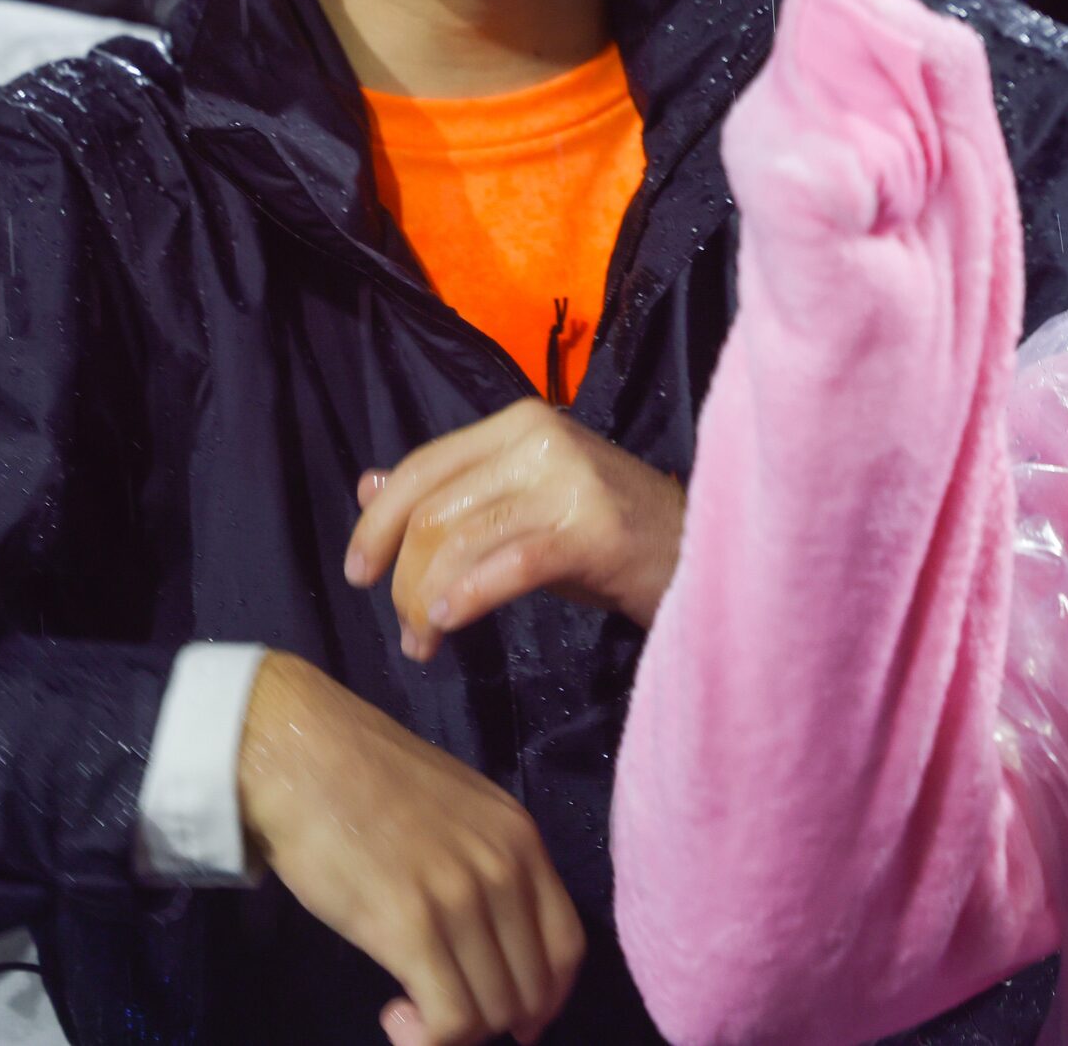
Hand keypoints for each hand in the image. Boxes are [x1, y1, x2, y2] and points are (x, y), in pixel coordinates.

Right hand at [237, 653, 585, 1045]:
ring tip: (410, 1008)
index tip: (518, 1019)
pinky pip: (449, 1019)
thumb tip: (496, 940)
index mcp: (521, 840)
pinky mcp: (410, 926)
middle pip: (532, 989)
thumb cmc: (366, 779)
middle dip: (493, 1019)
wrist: (303, 755)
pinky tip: (396, 1016)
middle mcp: (503, 870)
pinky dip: (429, 1039)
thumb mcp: (459, 810)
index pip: (567, 947)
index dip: (547, 998)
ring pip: (492, 1012)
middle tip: (443, 1007)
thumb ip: (487, 865)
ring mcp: (460, 899)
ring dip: (454, 1032)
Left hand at [345, 399, 684, 663]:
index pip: (423, 466)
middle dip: (403, 577)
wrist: (709, 556)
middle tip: (407, 632)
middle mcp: (540, 438)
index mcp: (519, 424)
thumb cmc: (614, 539)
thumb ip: (452, 492)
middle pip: (433, 508)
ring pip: (459, 539)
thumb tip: (367, 485)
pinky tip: (450, 624)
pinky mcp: (595, 530)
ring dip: (427, 601)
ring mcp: (570, 480)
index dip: (377, 522)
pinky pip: (508, 565)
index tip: (357, 573)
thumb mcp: (524, 506)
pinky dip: (468, 596)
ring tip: (427, 643)